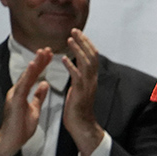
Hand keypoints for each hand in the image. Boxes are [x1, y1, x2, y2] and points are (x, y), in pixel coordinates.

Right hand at [0, 48, 51, 155]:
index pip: (34, 76)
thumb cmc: (21, 127)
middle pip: (30, 73)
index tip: (50, 55)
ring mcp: (15, 95)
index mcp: (23, 93)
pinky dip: (28, 76)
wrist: (11, 140)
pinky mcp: (14, 100)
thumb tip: (44, 85)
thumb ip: (38, 96)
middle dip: (39, 60)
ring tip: (42, 53)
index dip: (42, 65)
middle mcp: (18, 91)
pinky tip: (33, 67)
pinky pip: (22, 86)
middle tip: (48, 48)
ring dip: (35, 64)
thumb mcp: (34, 109)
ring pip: (26, 76)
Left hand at [61, 29, 104, 155]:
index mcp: (92, 78)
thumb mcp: (79, 89)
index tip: (78, 34)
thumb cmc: (78, 109)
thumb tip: (75, 66)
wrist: (82, 125)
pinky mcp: (80, 92)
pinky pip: (77, 76)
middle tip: (74, 30)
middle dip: (83, 42)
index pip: (92, 57)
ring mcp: (88, 85)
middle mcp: (92, 80)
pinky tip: (64, 58)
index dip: (86, 44)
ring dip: (78, 50)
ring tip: (70, 39)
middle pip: (92, 56)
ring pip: (86, 63)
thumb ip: (79, 77)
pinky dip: (71, 66)